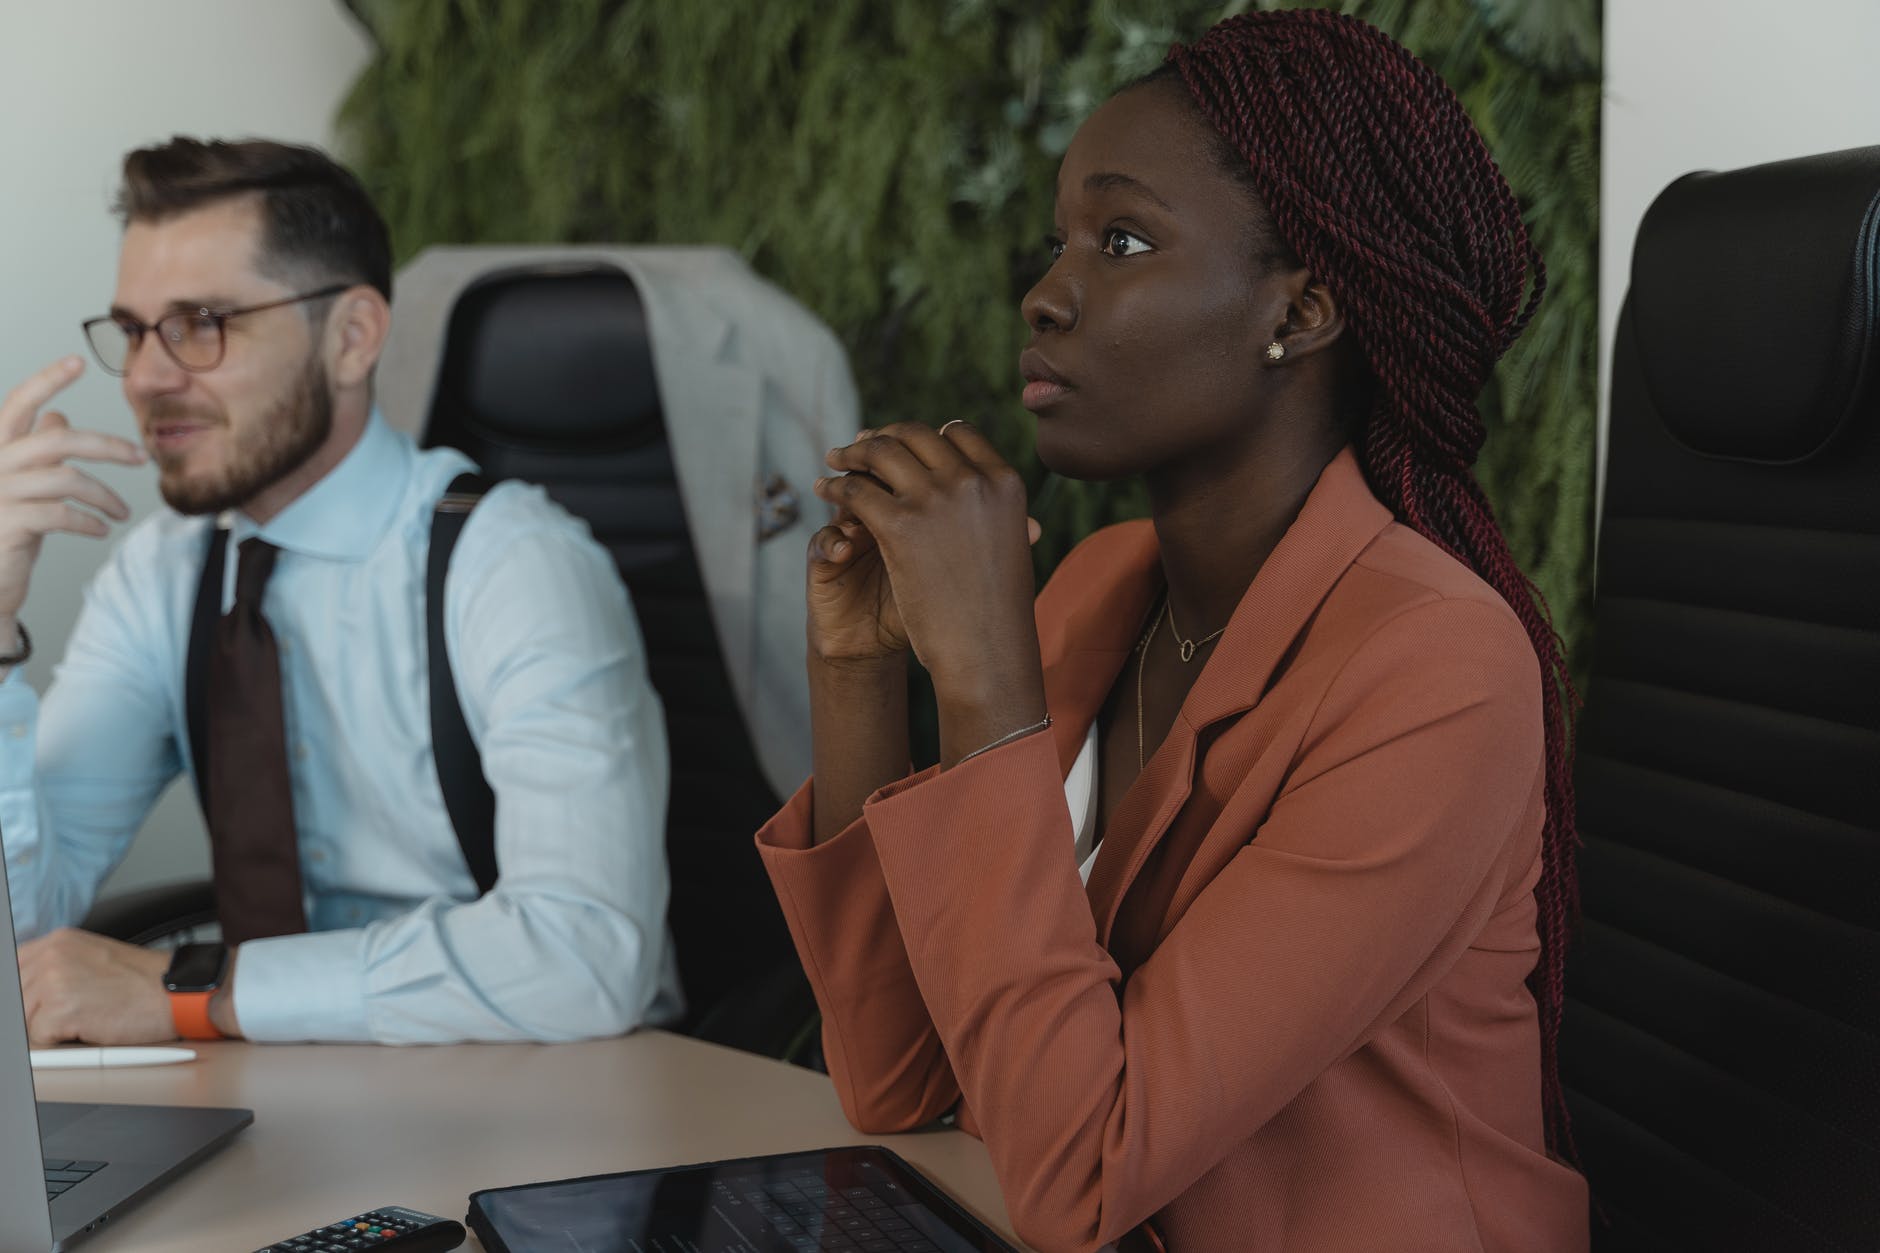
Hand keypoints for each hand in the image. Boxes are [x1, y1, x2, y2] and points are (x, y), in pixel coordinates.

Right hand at [0, 357, 145, 628]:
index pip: (17, 404)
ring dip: (104, 495)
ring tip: (122, 511)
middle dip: (106, 445)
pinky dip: (89, 520)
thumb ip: (36, 452)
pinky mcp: (6, 524)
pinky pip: (60, 514)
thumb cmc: (4, 530)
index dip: (46, 380)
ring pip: (65, 478)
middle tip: (141, 456)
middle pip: (56, 440)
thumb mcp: (22, 486)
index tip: (76, 361)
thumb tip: (58, 418)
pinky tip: (101, 529)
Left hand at [17, 928, 173, 1044]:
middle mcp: (52, 955)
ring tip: (86, 1018)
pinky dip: (63, 1042)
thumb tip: (25, 996)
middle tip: (70, 1016)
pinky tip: (91, 1027)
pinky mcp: (61, 1010)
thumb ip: (56, 969)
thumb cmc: (145, 983)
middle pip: (16, 998)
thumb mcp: (93, 960)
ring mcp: (54, 981)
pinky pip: (39, 1039)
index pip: (13, 969)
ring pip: (23, 1020)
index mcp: (58, 941)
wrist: (179, 993)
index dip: (23, 994)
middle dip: (36, 1014)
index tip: (33, 1006)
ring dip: (49, 1027)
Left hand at [811, 421, 1042, 701]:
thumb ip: (993, 510)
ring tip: (835, 459)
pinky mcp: (900, 524)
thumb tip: (977, 481)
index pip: (959, 434)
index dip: (926, 436)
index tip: (904, 444)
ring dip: (853, 452)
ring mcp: (936, 498)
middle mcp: (973, 481)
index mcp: (1005, 483)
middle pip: (917, 436)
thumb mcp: (1010, 547)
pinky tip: (824, 490)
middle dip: (885, 436)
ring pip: (881, 452)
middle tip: (861, 444)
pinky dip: (835, 486)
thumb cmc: (998, 608)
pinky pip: (856, 489)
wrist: (986, 652)